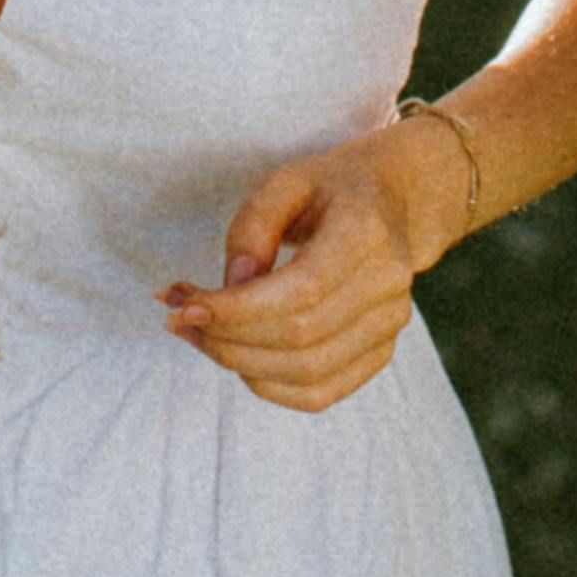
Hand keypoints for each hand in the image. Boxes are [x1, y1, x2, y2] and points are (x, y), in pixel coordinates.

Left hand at [162, 134, 445, 411]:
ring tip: (200, 336)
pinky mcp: (380, 353)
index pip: (302, 291)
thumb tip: (233, 287)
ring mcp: (389, 324)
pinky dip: (269, 386)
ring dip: (240, 364)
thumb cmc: (331, 188)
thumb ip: (253, 226)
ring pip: (307, 373)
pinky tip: (237, 357)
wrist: (396, 200)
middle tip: (180, 318)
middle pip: (300, 337)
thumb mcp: (286, 182)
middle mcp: (388, 284)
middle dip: (227, 337)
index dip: (239, 309)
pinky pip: (320, 394)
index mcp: (367, 232)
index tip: (184, 307)